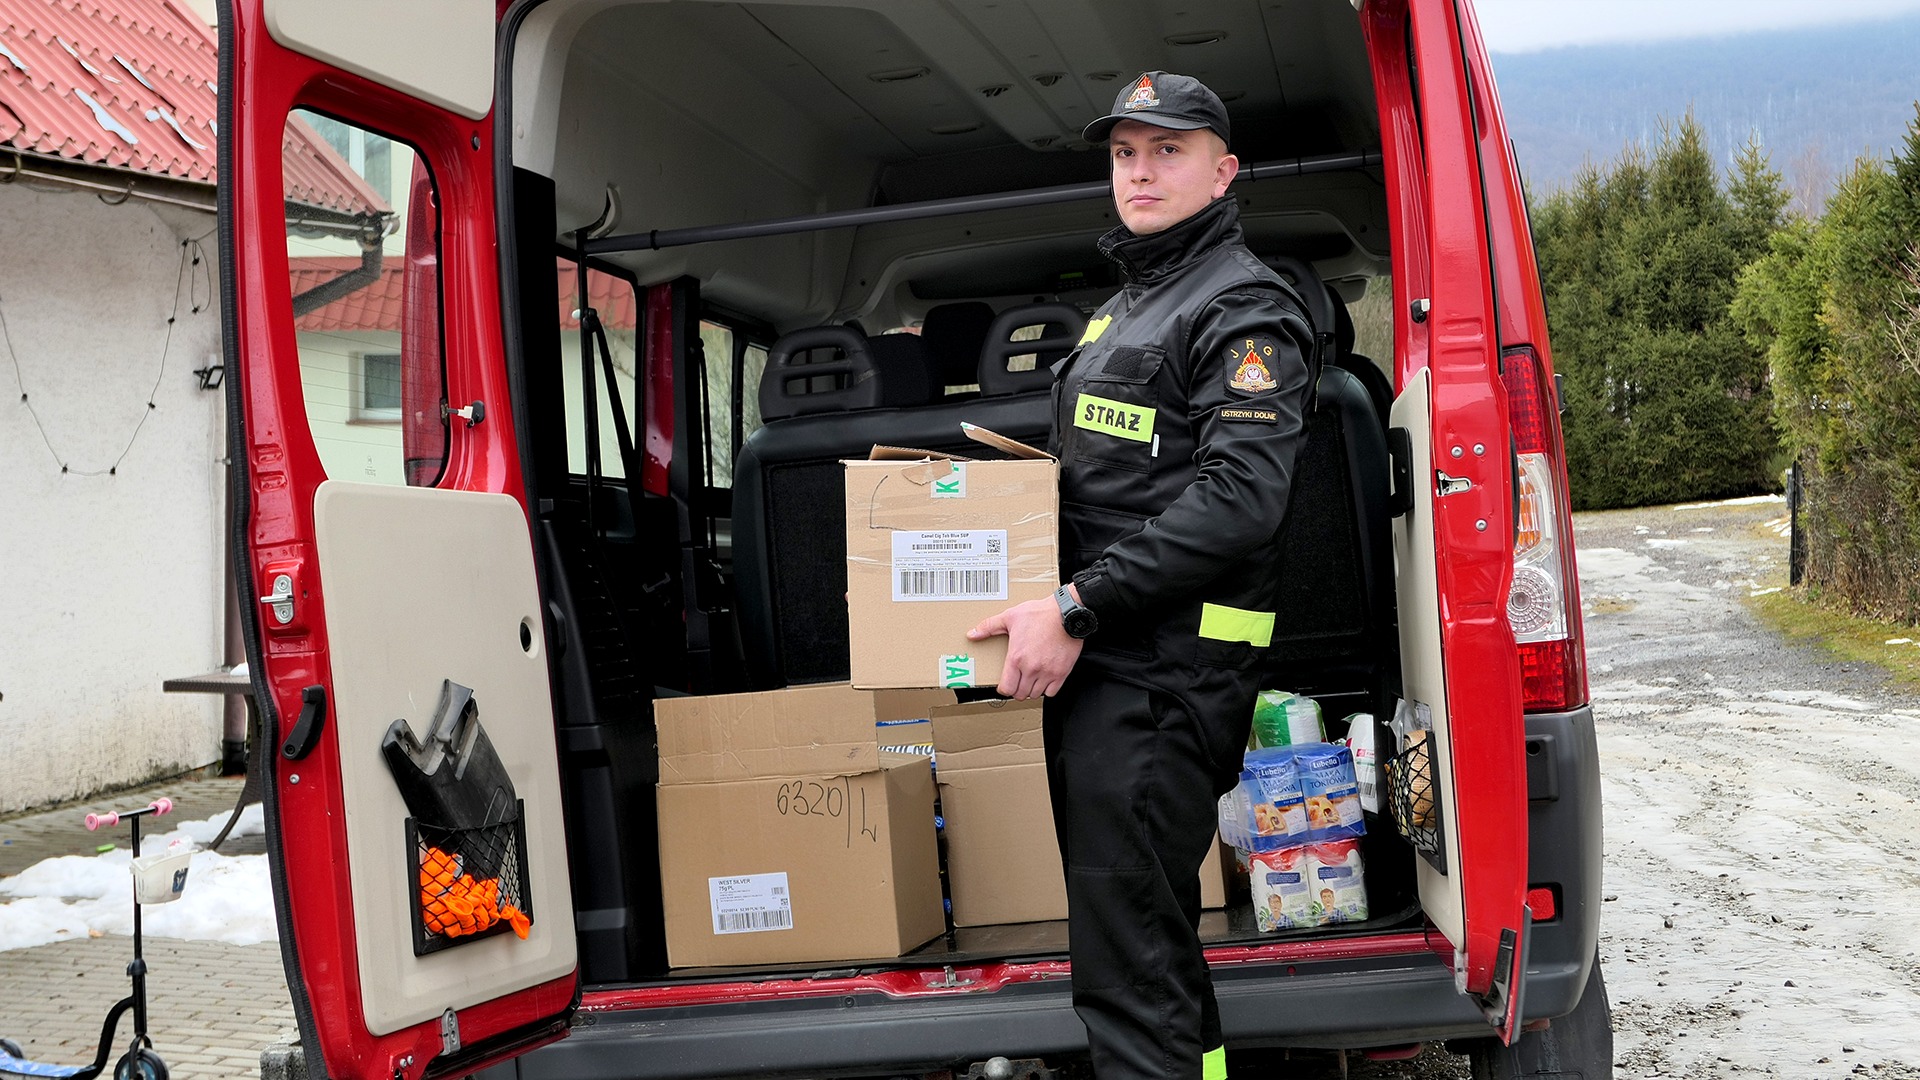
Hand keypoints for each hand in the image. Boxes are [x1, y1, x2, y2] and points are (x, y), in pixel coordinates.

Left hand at [966, 588, 1084, 699]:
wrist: (1066, 613)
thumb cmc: (1040, 614)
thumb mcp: (1010, 617)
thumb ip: (989, 627)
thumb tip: (973, 634)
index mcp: (1016, 658)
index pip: (1006, 688)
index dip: (1004, 689)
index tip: (1005, 684)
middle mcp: (1031, 668)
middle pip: (1020, 694)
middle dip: (1017, 690)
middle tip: (1018, 681)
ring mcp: (1047, 672)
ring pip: (1035, 695)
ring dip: (1031, 689)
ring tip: (1031, 679)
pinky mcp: (1061, 673)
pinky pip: (1052, 692)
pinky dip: (1047, 689)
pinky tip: (1045, 679)